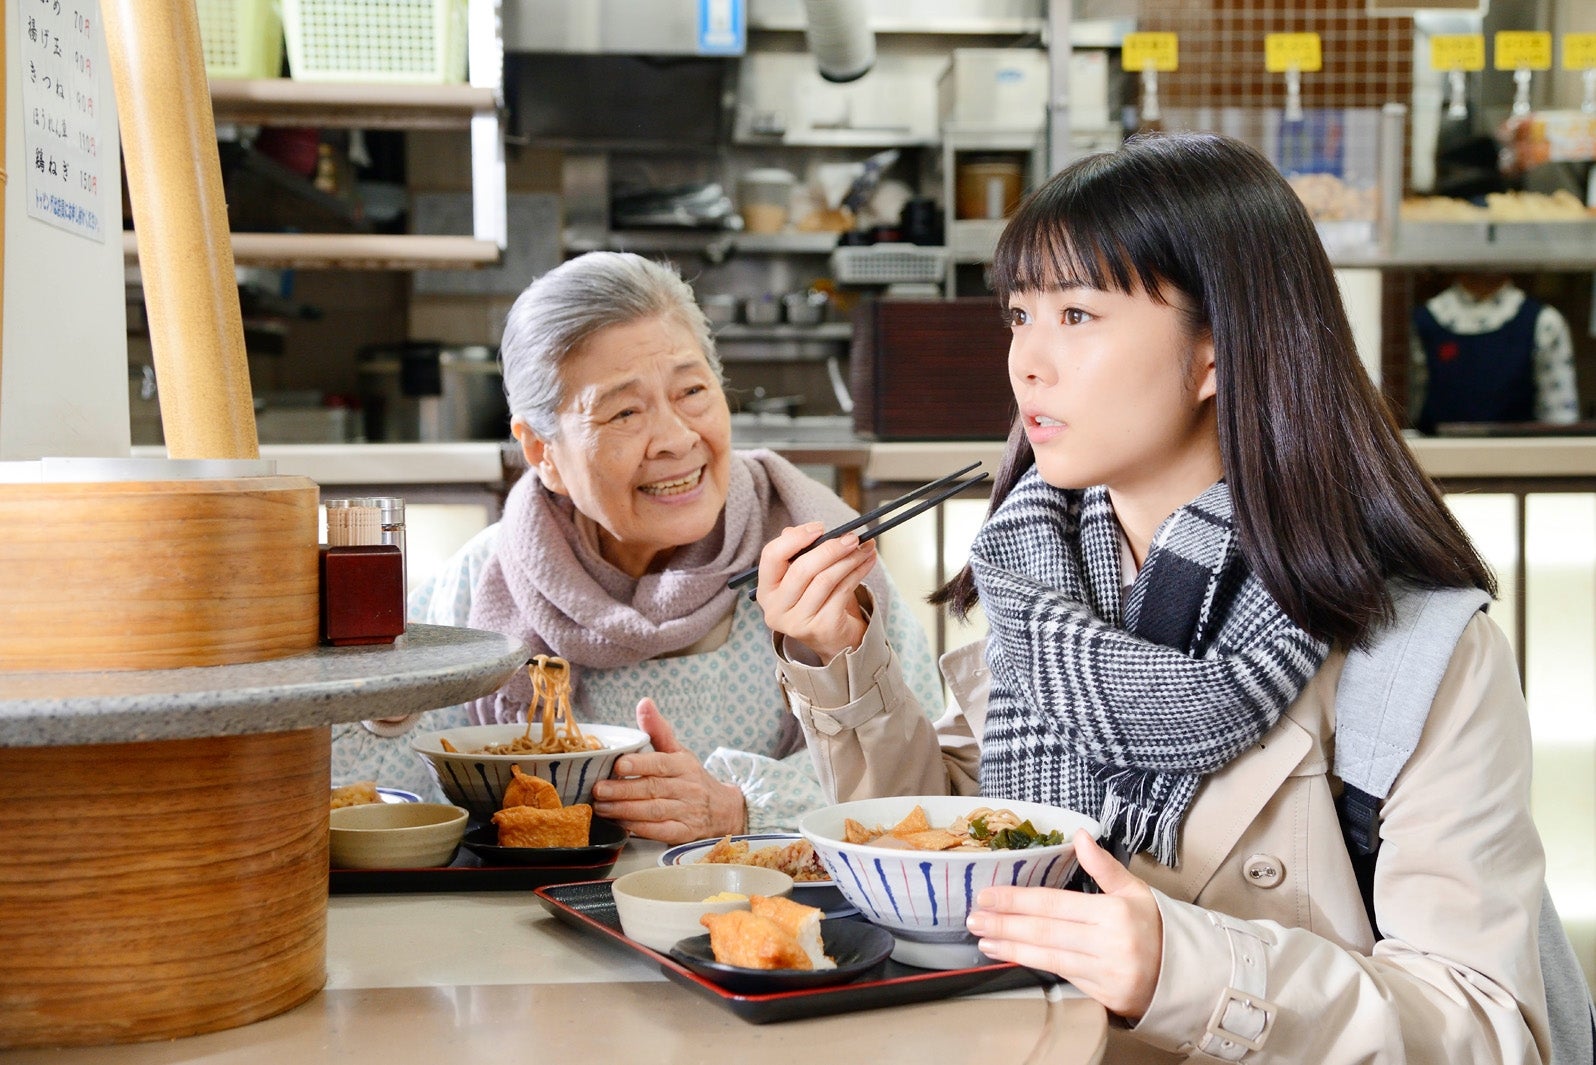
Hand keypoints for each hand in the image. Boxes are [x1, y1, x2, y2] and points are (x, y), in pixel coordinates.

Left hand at [589, 698, 745, 844]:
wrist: (724, 809)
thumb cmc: (692, 778)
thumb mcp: (679, 751)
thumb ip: (658, 730)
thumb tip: (644, 702)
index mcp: (683, 765)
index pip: (660, 763)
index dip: (639, 764)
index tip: (617, 765)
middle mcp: (687, 788)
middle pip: (652, 788)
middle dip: (622, 790)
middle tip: (598, 790)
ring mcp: (687, 811)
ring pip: (654, 811)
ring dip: (625, 810)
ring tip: (601, 808)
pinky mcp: (684, 833)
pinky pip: (660, 831)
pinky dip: (640, 829)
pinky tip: (622, 825)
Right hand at [755, 521, 876, 660]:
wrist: (833, 639)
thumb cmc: (817, 601)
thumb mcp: (804, 578)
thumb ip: (801, 553)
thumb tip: (811, 530)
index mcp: (766, 591)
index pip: (772, 556)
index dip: (796, 539)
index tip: (819, 528)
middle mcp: (776, 608)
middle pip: (802, 569)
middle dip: (830, 549)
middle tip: (851, 537)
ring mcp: (797, 622)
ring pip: (825, 579)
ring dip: (849, 559)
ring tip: (864, 548)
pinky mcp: (822, 627)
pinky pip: (842, 591)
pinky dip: (858, 573)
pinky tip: (867, 562)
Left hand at [964, 830, 1163, 1019]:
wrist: (1184, 976)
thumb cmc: (1155, 927)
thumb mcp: (1134, 890)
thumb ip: (1103, 866)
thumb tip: (1079, 834)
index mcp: (1113, 912)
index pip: (1054, 903)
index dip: (1017, 900)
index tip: (988, 895)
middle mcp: (1107, 943)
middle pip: (1045, 931)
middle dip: (1005, 923)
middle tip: (974, 918)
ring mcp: (1104, 972)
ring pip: (1048, 957)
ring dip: (1011, 947)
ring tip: (983, 939)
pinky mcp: (1101, 995)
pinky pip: (1060, 976)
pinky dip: (1032, 964)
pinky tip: (1010, 955)